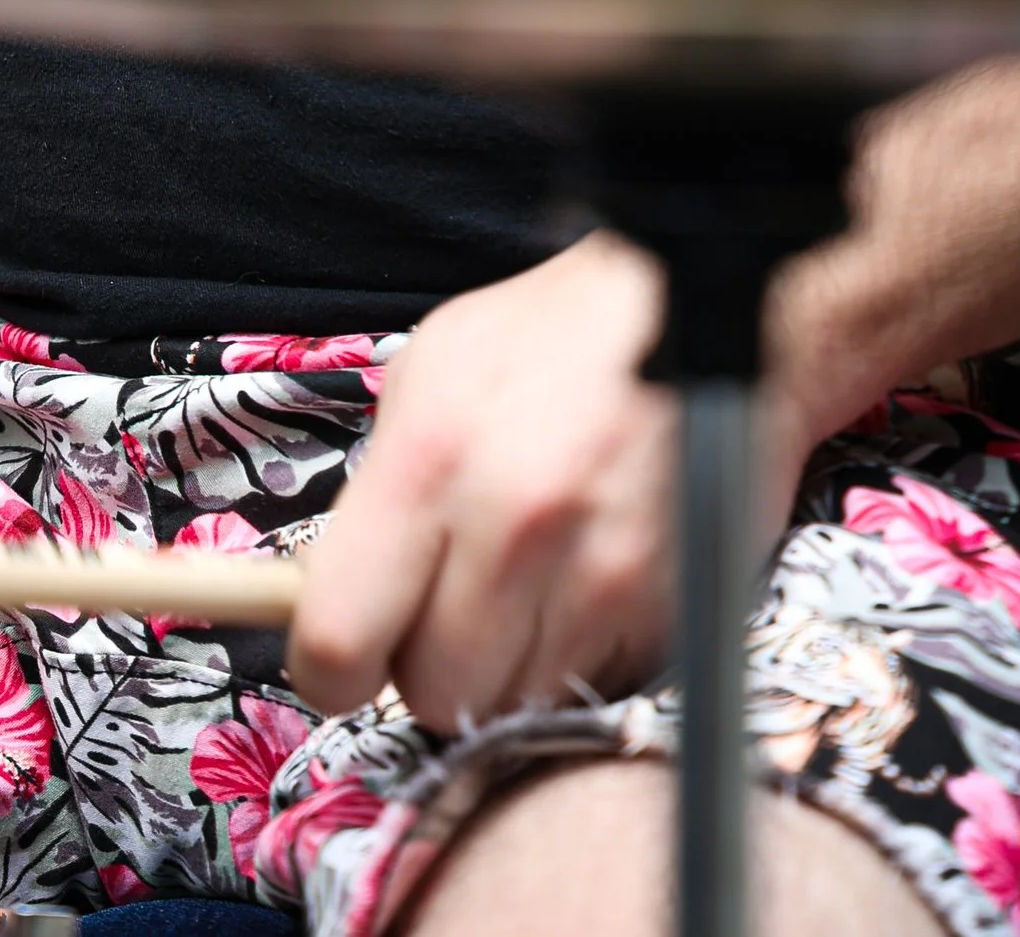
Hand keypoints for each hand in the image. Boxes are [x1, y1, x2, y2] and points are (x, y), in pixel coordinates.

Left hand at [288, 235, 812, 732]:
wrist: (688, 313)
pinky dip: (580, 660)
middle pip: (433, 693)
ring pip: (514, 706)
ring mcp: (599, 573)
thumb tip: (331, 596)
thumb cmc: (544, 337)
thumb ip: (380, 492)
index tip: (346, 653)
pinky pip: (592, 691)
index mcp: (430, 458)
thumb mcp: (428, 375)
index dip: (331, 665)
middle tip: (455, 598)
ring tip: (527, 581)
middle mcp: (512, 523)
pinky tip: (583, 584)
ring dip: (509, 665)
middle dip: (432, 659)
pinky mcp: (669, 609)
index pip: (339, 638)